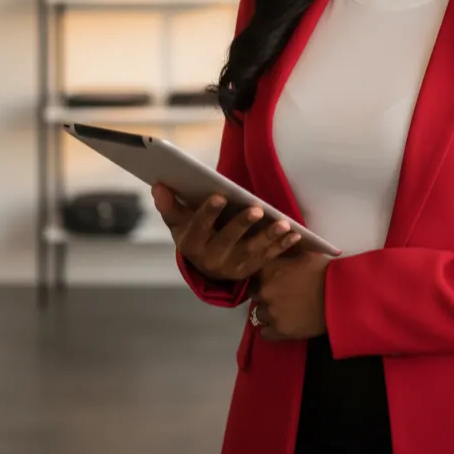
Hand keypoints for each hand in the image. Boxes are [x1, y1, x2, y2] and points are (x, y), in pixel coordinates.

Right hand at [151, 183, 301, 281]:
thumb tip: (159, 185)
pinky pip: (269, 257)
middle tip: (257, 209)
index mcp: (192, 244)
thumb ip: (170, 205)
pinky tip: (295, 234)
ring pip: (253, 251)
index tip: (219, 196)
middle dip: (242, 224)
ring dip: (269, 237)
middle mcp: (212, 258)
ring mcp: (234, 265)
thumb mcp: (179, 223)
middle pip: (228, 240)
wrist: (207, 268)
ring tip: (283, 223)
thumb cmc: (194, 235)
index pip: (199, 227)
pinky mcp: (252, 268)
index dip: (208, 212)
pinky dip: (282, 246)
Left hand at [249, 251, 331, 340]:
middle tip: (279, 296)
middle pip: (254, 295)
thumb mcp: (304, 257)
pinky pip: (265, 333)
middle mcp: (264, 291)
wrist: (339, 295)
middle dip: (264, 295)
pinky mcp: (279, 331)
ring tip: (283, 311)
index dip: (263, 277)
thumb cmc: (324, 272)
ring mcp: (271, 312)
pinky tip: (283, 324)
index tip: (271, 279)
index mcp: (269, 270)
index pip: (254, 274)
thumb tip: (280, 258)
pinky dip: (271, 330)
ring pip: (259, 314)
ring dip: (268, 312)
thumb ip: (286, 260)